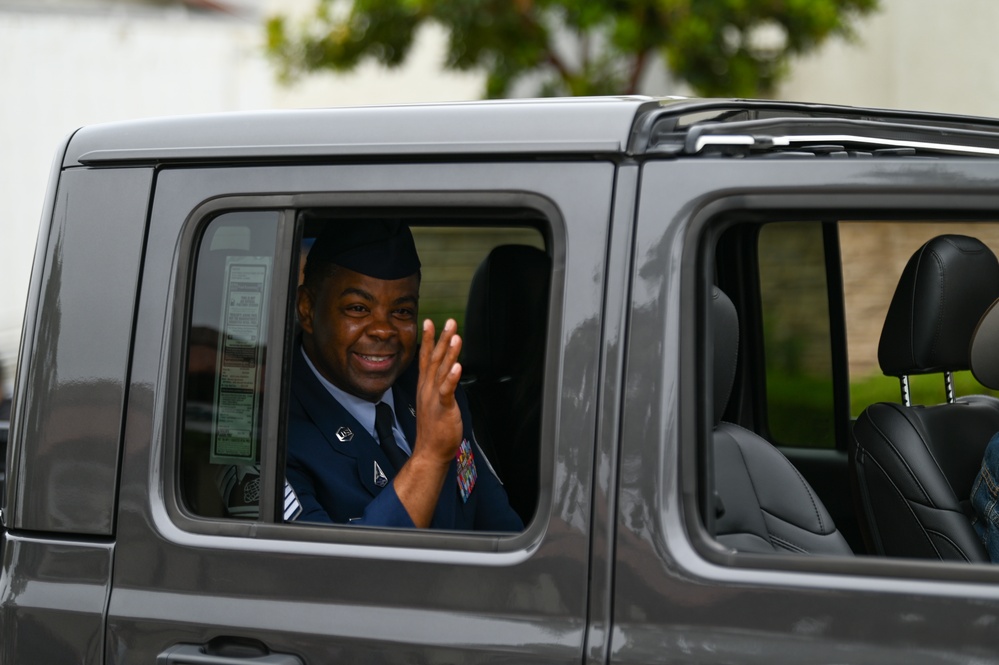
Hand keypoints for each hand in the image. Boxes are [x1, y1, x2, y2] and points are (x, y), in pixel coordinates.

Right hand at [414, 318, 463, 463]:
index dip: (427, 340)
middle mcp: (427, 389)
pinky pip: (447, 390)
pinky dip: (452, 378)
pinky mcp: (443, 408)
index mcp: (425, 386)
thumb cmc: (434, 429)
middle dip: (441, 339)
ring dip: (449, 353)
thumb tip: (446, 374)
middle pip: (434, 359)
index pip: (425, 358)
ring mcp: (434, 398)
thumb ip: (439, 387)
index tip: (428, 322)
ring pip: (441, 371)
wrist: (430, 452)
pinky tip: (458, 366)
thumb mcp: (434, 402)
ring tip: (455, 337)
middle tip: (449, 321)